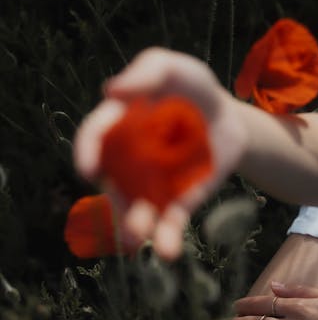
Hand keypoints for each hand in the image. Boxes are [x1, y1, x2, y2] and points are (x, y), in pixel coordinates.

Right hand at [73, 48, 247, 258]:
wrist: (227, 117)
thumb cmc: (193, 88)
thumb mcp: (173, 68)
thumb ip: (146, 72)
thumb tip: (111, 92)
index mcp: (119, 125)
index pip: (96, 137)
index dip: (87, 152)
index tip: (89, 168)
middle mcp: (128, 160)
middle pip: (113, 184)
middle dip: (114, 204)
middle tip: (121, 214)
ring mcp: (151, 184)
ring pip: (136, 210)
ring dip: (134, 227)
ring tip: (139, 238)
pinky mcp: (177, 201)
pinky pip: (168, 222)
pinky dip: (166, 237)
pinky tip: (167, 251)